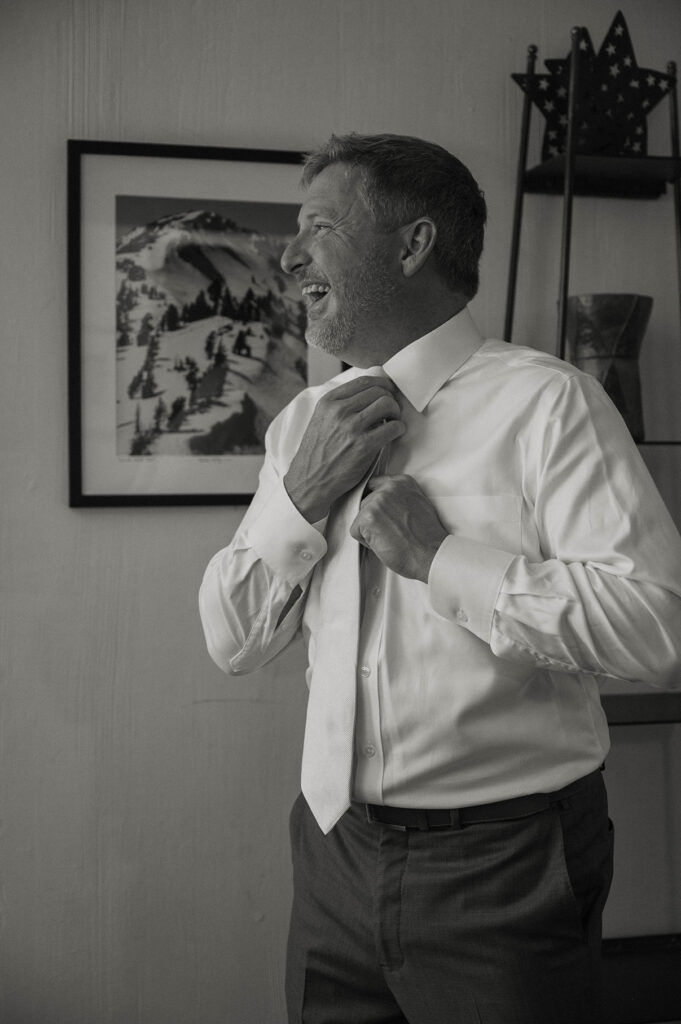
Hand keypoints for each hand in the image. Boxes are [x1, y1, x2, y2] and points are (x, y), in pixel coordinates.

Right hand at [284, 375, 404, 521]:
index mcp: (328, 402)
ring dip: (396, 412)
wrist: (309, 481)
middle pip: (378, 391)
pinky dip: (399, 428)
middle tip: (392, 410)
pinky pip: (393, 427)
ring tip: (393, 421)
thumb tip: (369, 395)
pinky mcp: (364, 445)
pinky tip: (395, 433)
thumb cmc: (317, 453)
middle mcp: (339, 411)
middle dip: (390, 399)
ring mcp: (351, 427)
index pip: (363, 381)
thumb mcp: (321, 420)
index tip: (388, 391)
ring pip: (387, 404)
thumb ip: (340, 406)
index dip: (382, 384)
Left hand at [350, 475, 447, 581]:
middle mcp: (389, 487)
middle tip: (392, 532)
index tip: (385, 517)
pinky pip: (355, 531)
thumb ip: (400, 498)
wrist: (431, 554)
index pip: (375, 485)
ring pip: (360, 517)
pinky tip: (385, 544)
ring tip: (391, 538)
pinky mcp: (367, 517)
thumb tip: (387, 503)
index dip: (377, 505)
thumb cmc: (427, 537)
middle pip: (366, 502)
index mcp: (402, 482)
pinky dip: (366, 542)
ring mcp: (377, 501)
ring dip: (371, 531)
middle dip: (374, 519)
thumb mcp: (419, 504)